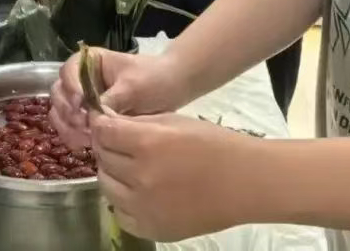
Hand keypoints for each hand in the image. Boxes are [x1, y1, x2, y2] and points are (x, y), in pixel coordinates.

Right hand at [49, 48, 188, 149]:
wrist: (173, 88)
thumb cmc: (154, 79)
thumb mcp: (133, 87)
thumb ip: (110, 100)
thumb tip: (91, 118)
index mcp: (89, 62)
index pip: (68, 72)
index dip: (71, 89)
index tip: (83, 105)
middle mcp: (80, 80)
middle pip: (59, 94)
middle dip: (68, 112)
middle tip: (84, 126)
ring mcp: (83, 100)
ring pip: (61, 113)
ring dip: (68, 127)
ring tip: (86, 139)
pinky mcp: (89, 119)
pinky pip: (72, 128)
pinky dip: (75, 137)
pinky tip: (86, 145)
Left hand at [93, 113, 260, 240]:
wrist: (246, 183)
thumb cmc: (214, 145)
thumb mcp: (173, 121)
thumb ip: (137, 123)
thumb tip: (107, 121)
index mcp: (147, 143)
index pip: (103, 131)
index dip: (102, 124)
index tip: (106, 122)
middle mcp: (141, 176)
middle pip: (102, 157)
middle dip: (107, 147)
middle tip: (120, 143)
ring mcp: (144, 206)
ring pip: (106, 185)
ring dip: (112, 173)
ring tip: (130, 167)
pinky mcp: (152, 228)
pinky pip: (120, 213)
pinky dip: (122, 201)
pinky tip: (137, 191)